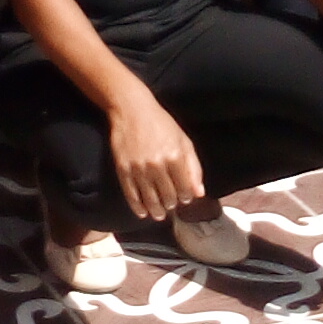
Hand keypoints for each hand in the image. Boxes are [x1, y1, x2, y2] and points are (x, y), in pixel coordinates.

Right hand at [107, 92, 203, 221]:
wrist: (131, 110)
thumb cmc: (162, 123)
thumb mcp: (183, 141)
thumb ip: (193, 167)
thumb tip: (199, 193)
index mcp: (175, 157)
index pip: (185, 190)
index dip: (186, 197)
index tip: (184, 198)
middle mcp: (157, 165)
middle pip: (168, 197)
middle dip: (172, 204)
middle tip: (171, 204)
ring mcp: (139, 169)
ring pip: (150, 200)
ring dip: (156, 210)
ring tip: (159, 214)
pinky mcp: (123, 170)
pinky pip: (131, 195)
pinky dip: (137, 207)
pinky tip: (142, 212)